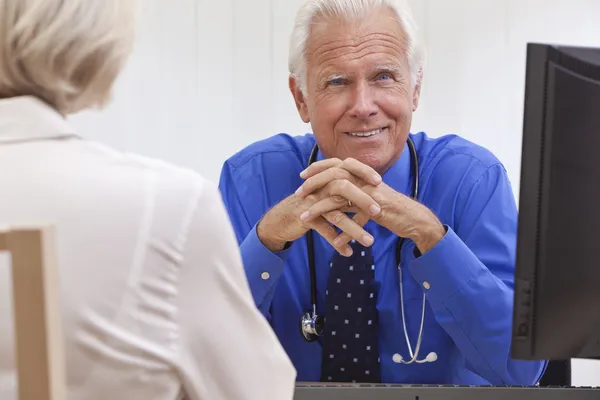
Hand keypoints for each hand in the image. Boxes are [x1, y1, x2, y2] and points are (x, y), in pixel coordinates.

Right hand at [257, 159, 382, 255]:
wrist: (282, 218)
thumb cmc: (309, 206)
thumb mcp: (326, 194)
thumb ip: (344, 189)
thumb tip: (368, 188)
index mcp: (327, 178)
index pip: (348, 169)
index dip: (364, 173)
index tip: (380, 182)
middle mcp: (320, 188)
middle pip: (344, 188)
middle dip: (363, 201)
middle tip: (379, 213)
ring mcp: (312, 203)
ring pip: (336, 215)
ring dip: (354, 229)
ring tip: (369, 242)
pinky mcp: (305, 217)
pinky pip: (324, 230)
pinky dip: (336, 242)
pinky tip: (347, 252)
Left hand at [300, 159, 445, 253]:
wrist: (413, 218)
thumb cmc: (389, 208)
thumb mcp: (367, 196)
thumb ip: (352, 192)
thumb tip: (333, 192)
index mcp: (362, 174)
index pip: (336, 164)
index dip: (318, 168)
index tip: (302, 176)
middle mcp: (365, 180)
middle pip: (333, 176)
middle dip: (313, 184)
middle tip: (298, 194)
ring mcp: (370, 193)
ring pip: (339, 198)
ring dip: (319, 209)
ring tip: (304, 219)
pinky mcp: (377, 209)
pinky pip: (355, 220)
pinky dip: (344, 232)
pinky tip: (335, 242)